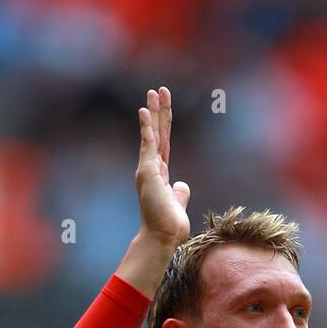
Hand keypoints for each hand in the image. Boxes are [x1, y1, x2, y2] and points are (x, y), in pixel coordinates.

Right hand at [136, 87, 190, 246]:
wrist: (163, 237)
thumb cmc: (169, 226)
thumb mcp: (178, 204)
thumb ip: (180, 193)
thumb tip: (181, 185)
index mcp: (160, 174)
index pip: (163, 143)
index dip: (164, 124)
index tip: (164, 105)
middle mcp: (152, 168)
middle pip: (157, 133)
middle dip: (159, 111)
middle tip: (158, 90)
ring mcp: (148, 169)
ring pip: (152, 134)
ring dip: (153, 112)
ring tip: (153, 92)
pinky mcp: (148, 171)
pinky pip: (148, 144)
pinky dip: (146, 127)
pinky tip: (145, 110)